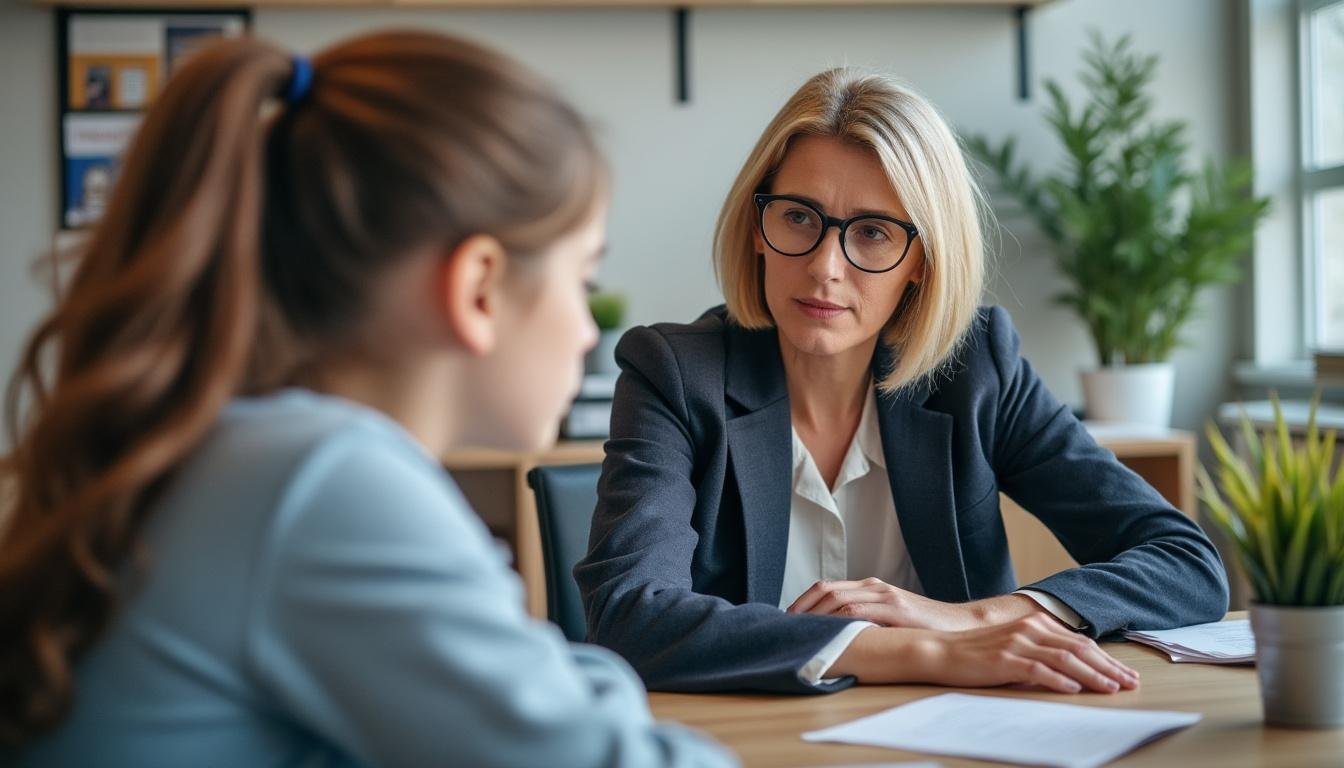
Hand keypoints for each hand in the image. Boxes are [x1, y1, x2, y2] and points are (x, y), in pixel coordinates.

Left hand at [787, 577, 1041, 631]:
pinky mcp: (896, 609)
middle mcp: (874, 587)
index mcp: (869, 587)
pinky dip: (837, 620)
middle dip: (801, 608)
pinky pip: (859, 611)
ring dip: (814, 615)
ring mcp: (885, 596)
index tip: (785, 620)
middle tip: (784, 627)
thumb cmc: (922, 626)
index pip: (825, 588)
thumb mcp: (888, 620)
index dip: (801, 602)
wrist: (959, 625)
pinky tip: (826, 632)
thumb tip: (832, 635)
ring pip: (838, 599)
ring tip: (798, 632)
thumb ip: (864, 620)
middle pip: (825, 590)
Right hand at [829, 616, 1139, 693]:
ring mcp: (1018, 642)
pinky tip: (1075, 689)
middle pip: (1079, 648)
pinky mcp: (1006, 658)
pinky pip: (1040, 670)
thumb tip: (1072, 670)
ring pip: (1066, 658)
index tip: (1125, 674)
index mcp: (1034, 624)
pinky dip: (1060, 680)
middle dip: (1108, 667)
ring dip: (1093, 675)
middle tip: (1130, 683)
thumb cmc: (976, 653)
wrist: (940, 650)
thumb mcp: (1013, 647)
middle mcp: (1030, 628)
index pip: (1079, 641)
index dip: (1105, 658)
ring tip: (1112, 689)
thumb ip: (1041, 652)